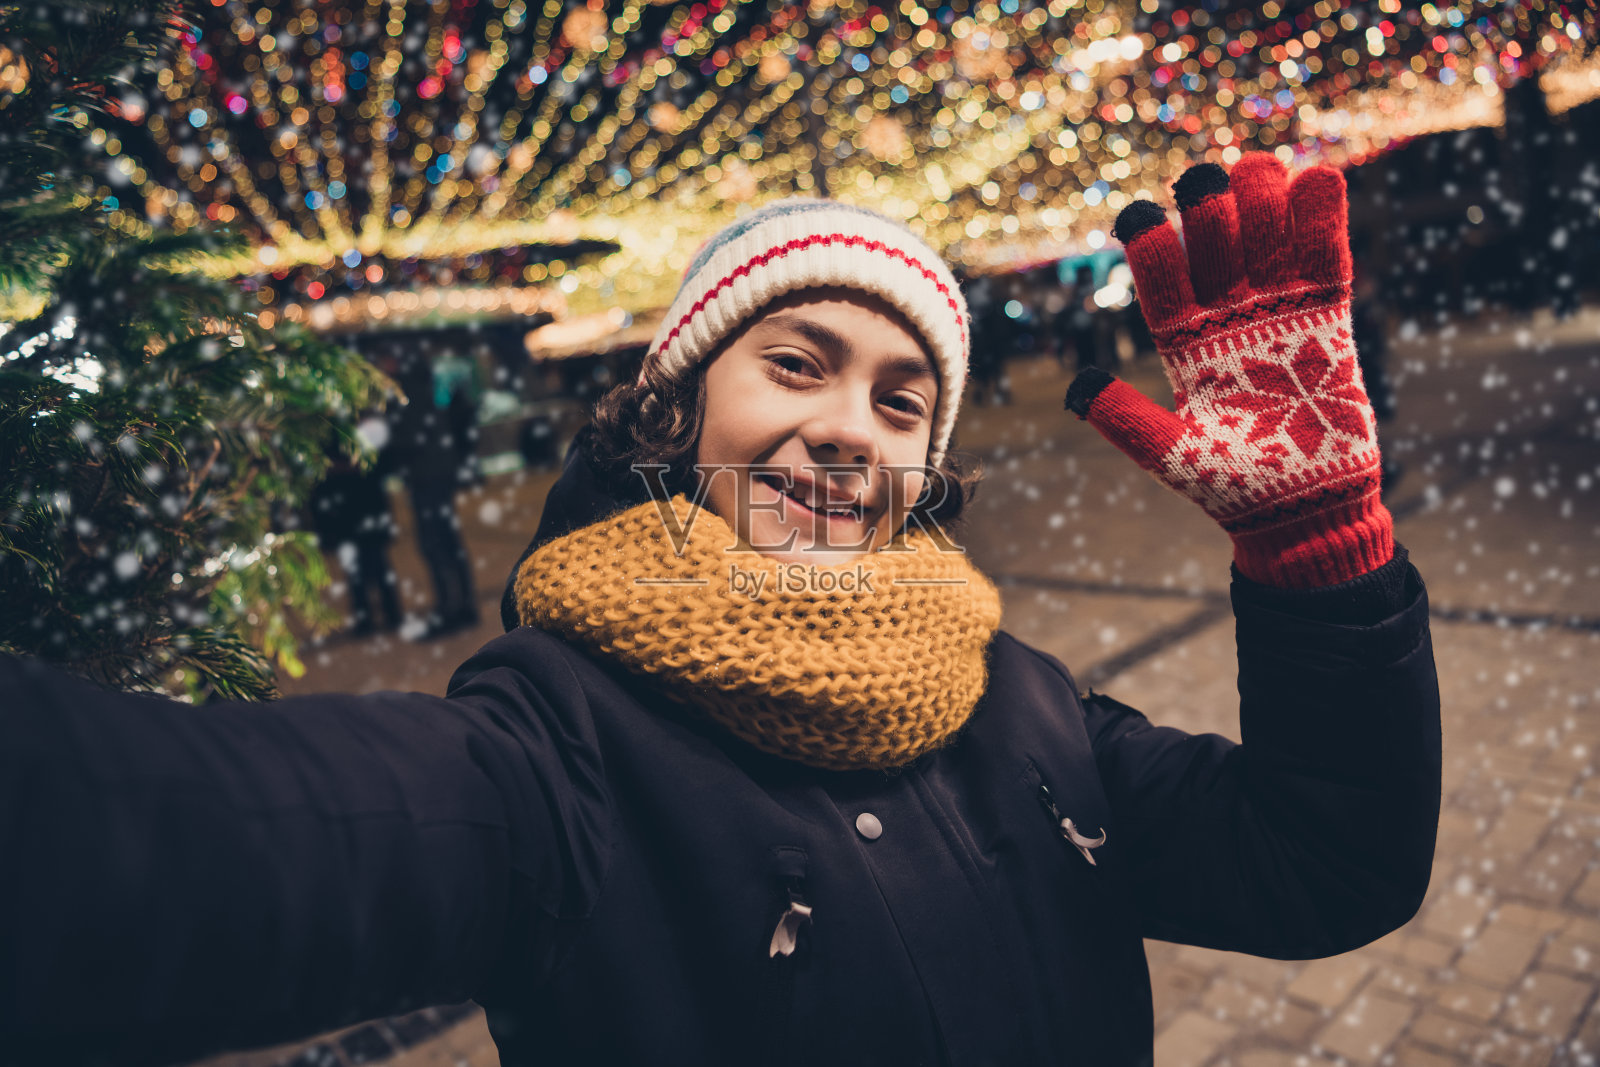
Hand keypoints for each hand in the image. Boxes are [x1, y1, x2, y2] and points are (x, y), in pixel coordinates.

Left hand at [1064, 153, 1392, 588]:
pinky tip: (1318, 177)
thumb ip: (1128, 420)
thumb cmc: (1234, 488)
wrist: (1306, 511)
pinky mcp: (1329, 320)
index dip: (1151, 247)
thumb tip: (1077, 386)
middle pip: (1214, 250)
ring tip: (1258, 167)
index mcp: (1185, 346)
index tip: (1138, 214)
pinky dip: (1323, 221)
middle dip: (1208, 212)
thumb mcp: (1173, 455)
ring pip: (1267, 243)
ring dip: (1262, 202)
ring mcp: (1279, 315)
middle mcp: (1227, 321)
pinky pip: (1325, 261)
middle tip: (1203, 181)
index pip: (1162, 285)